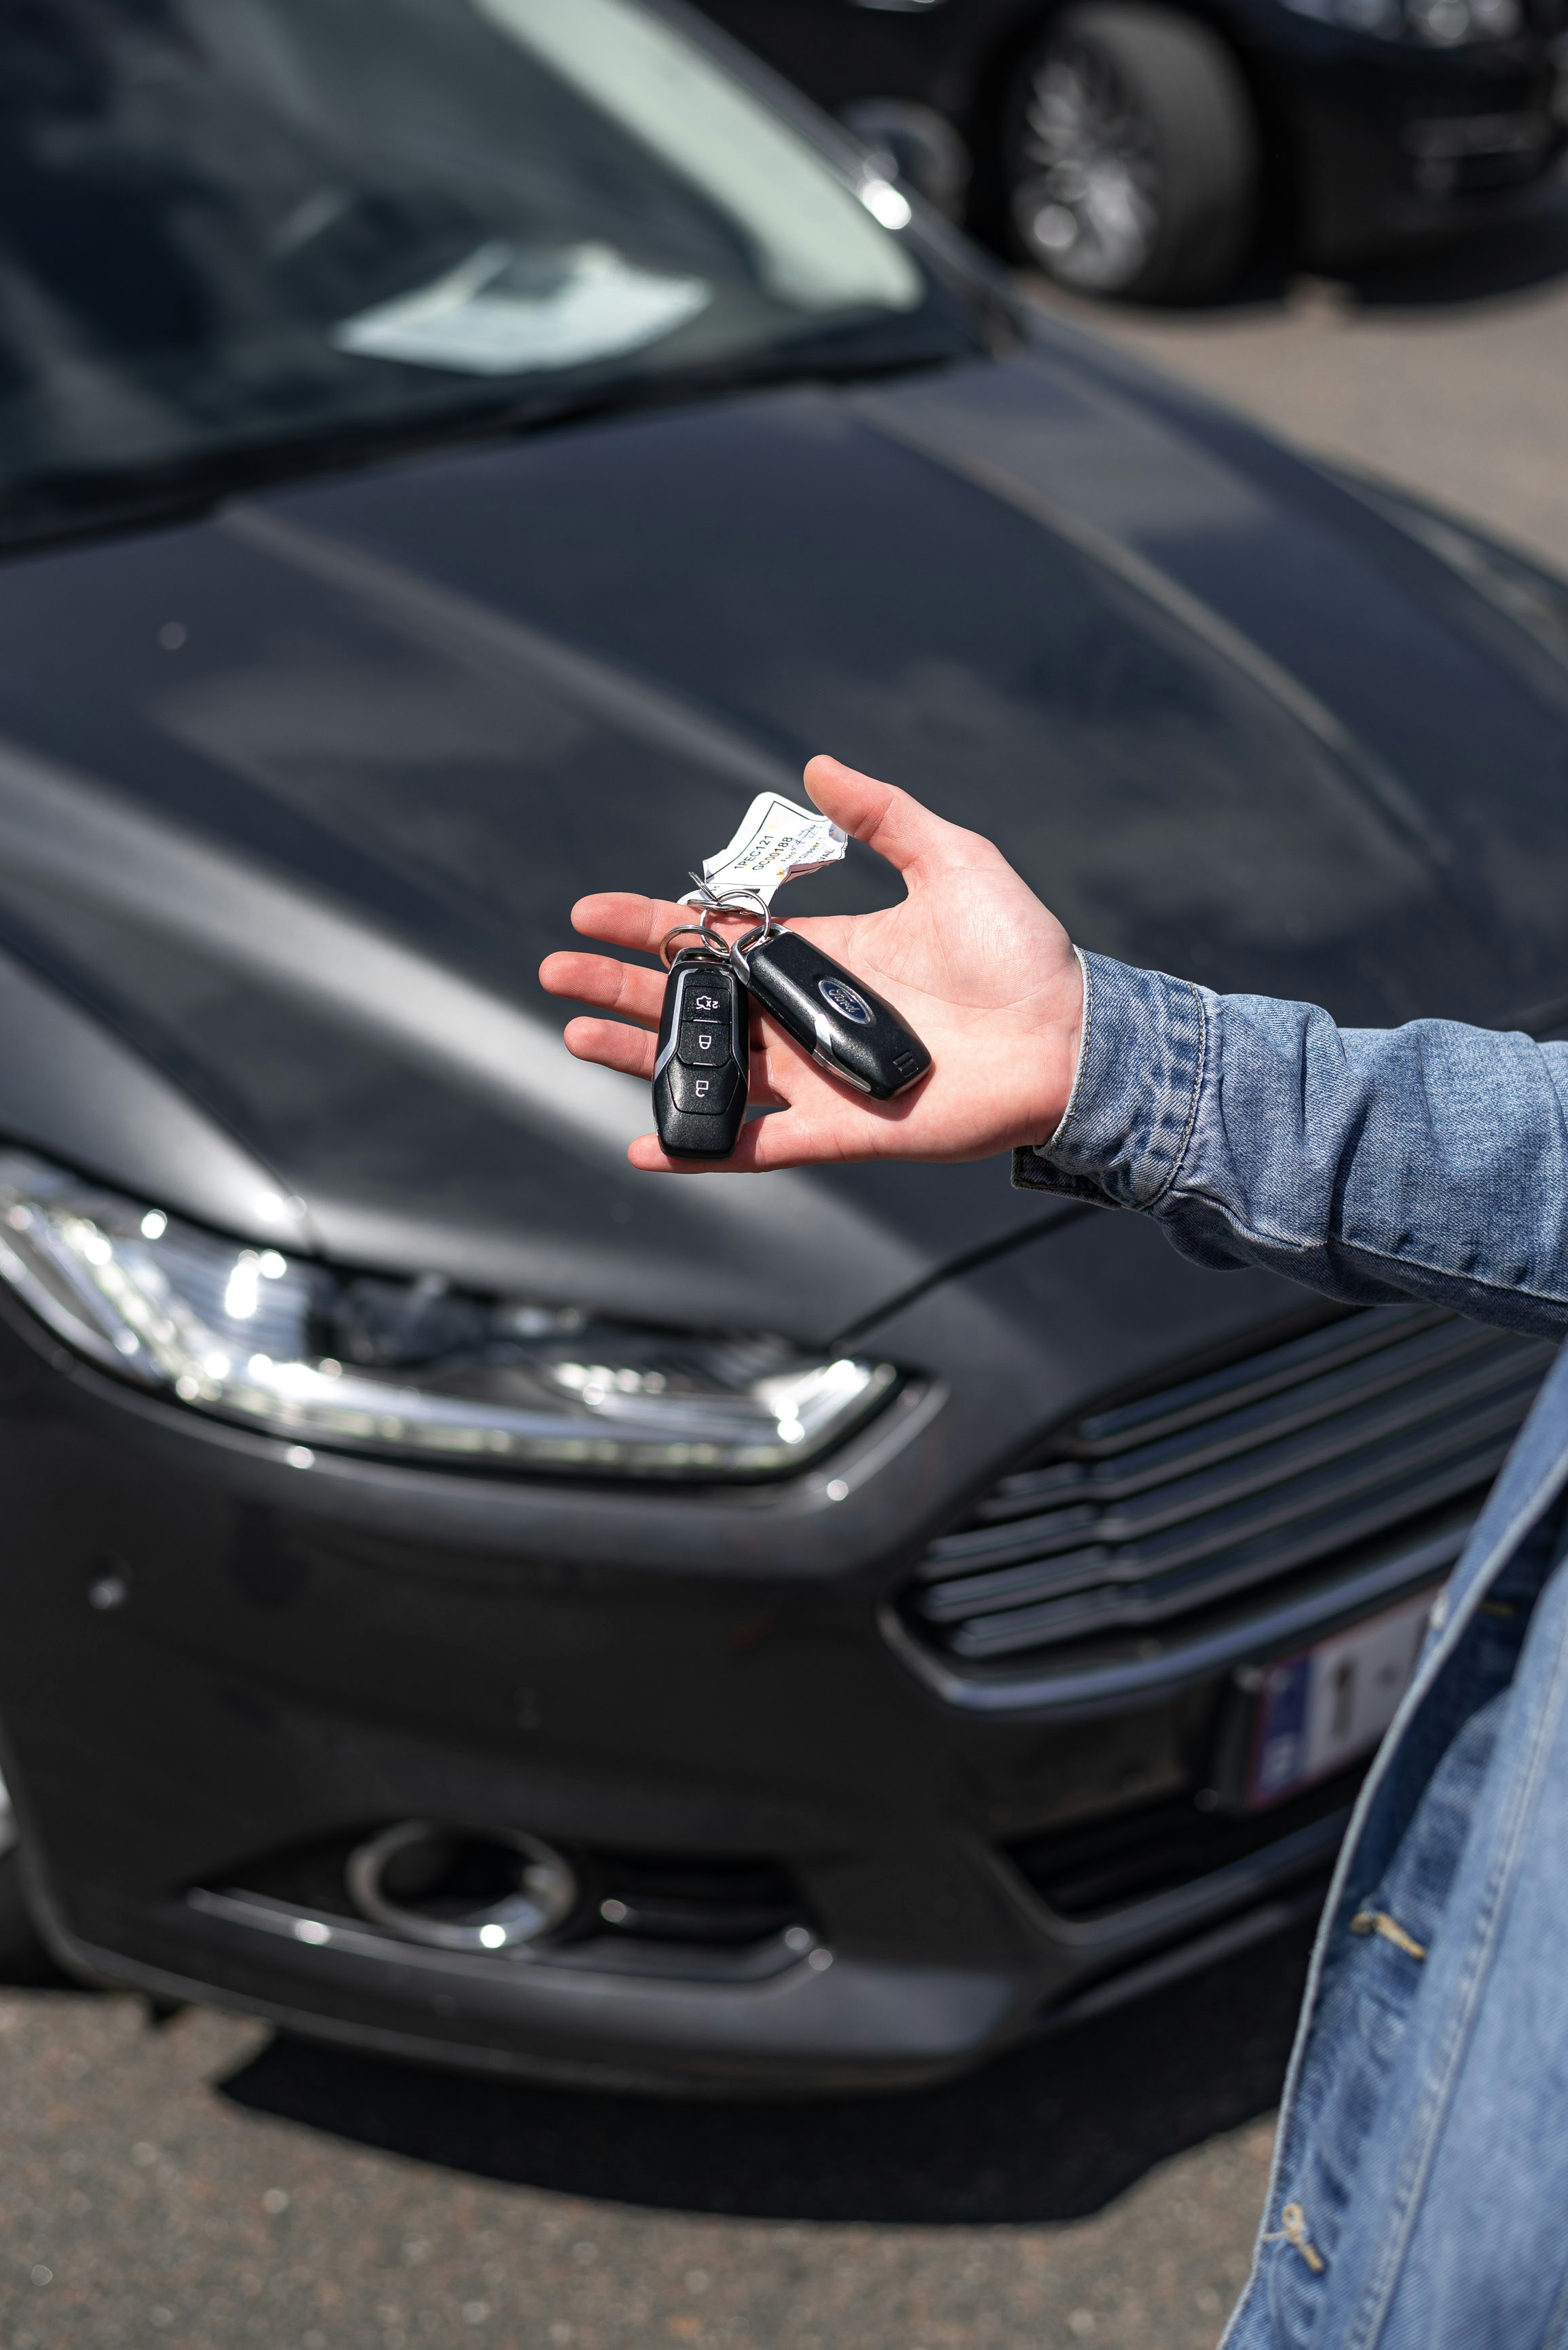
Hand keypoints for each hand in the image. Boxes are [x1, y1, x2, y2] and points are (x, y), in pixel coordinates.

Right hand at [539, 756, 1084, 1172]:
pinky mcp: (840, 1130)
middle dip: (622, 987)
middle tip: (558, 973)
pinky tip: (643, 1142)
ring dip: (642, 1055)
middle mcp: (807, 1016)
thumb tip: (818, 766)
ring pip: (709, 1070)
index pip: (717, 939)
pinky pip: (756, 1145)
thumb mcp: (952, 859)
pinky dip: (699, 1148)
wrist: (1071, 1039)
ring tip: (578, 1033)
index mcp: (823, 954)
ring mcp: (817, 1076)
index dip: (652, 924)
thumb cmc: (1021, 954)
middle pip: (694, 1003)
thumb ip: (883, 815)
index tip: (591, 910)